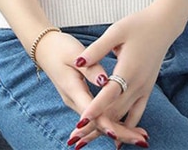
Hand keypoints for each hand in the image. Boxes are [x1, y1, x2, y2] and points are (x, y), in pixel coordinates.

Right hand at [33, 31, 147, 147]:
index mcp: (73, 89)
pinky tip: (127, 126)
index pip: (92, 114)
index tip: (122, 133)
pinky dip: (113, 121)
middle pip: (98, 123)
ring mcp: (77, 101)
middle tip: (143, 140)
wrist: (45, 48)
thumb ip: (90, 68)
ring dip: (120, 130)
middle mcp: (74, 100)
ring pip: (99, 121)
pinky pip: (97, 115)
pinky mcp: (81, 98)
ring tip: (142, 137)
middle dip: (120, 133)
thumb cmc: (60, 48)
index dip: (107, 123)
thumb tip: (105, 81)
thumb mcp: (74, 54)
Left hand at [67, 4, 182, 147]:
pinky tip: (118, 139)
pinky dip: (127, 126)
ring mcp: (144, 88)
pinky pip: (137, 113)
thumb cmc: (138, 25)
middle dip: (95, 125)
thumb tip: (78, 61)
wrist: (163, 25)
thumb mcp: (116, 32)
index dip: (94, 108)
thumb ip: (97, 49)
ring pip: (125, 115)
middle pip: (115, 110)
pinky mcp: (147, 88)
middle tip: (77, 138)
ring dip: (108, 128)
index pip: (108, 94)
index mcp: (128, 69)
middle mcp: (138, 83)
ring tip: (89, 140)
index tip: (80, 121)